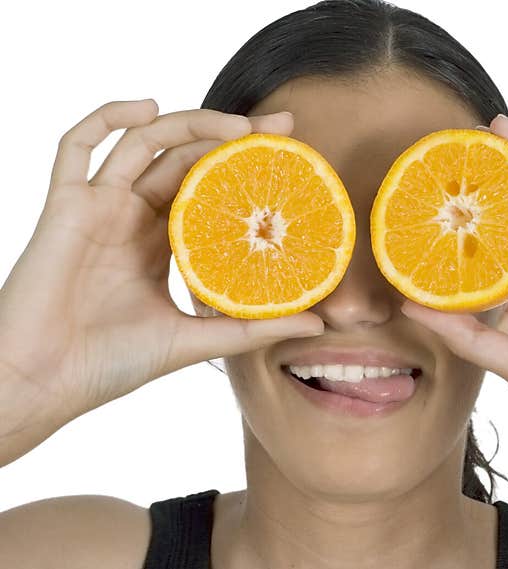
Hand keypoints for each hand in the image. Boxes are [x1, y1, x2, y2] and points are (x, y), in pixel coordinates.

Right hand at [0, 100, 323, 424]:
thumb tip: (320, 327)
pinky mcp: (65, 205)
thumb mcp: (197, 341)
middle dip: (231, 136)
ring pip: (143, 143)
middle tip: (280, 128)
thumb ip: (253, 328)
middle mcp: (133, 218)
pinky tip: (147, 108)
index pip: (210, 188)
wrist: (47, 381)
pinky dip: (106, 118)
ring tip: (238, 127)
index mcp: (163, 243)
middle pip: (184, 158)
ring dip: (188, 124)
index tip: (290, 153)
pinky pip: (76, 145)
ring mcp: (99, 207)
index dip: (245, 167)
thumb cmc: (112, 364)